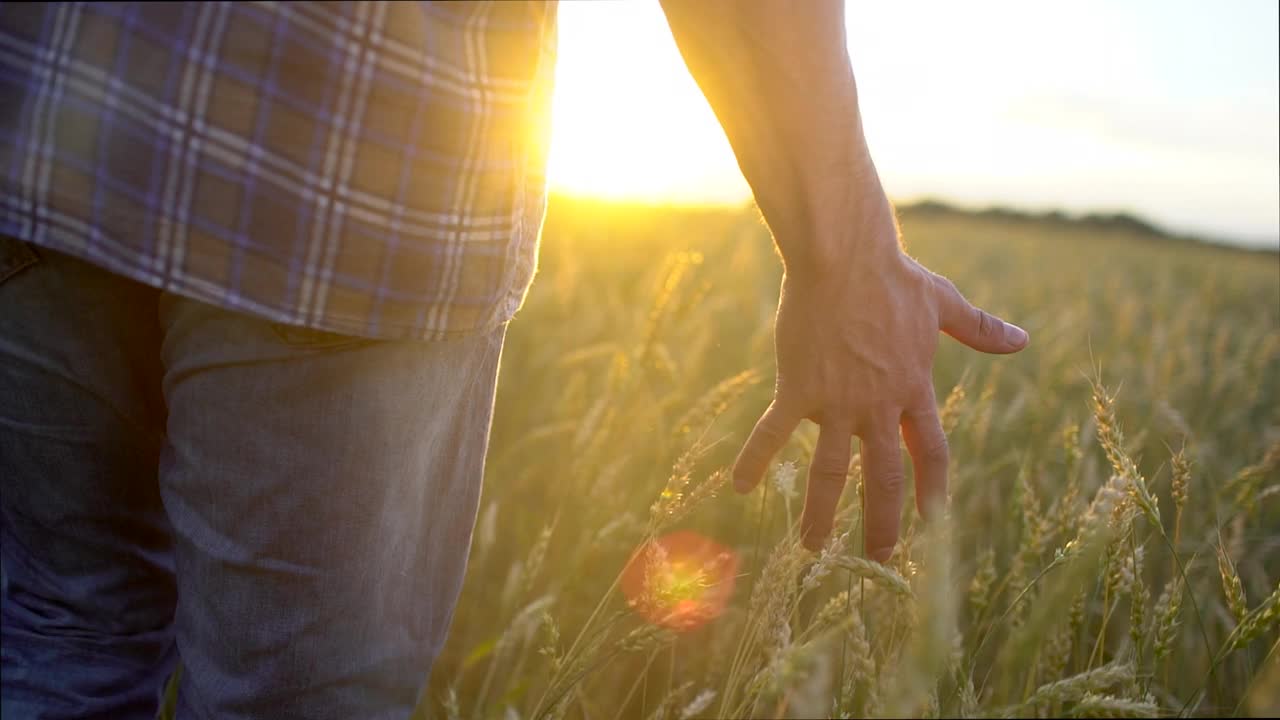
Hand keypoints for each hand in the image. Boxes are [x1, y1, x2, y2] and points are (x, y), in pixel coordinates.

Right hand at [733, 193, 1028, 556]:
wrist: (844, 255)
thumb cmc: (892, 275)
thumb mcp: (942, 302)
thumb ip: (979, 329)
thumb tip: (1022, 340)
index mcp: (913, 387)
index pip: (931, 450)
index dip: (932, 487)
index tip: (932, 520)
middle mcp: (878, 404)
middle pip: (885, 477)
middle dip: (883, 523)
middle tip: (879, 559)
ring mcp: (837, 401)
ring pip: (832, 471)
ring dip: (823, 514)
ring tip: (813, 550)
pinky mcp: (798, 388)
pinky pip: (773, 432)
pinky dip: (755, 459)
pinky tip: (738, 487)